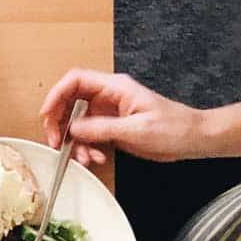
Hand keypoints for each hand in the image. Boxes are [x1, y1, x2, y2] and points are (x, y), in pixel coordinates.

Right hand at [40, 68, 205, 166]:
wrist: (193, 139)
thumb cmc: (174, 128)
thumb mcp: (136, 129)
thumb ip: (102, 128)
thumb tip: (73, 128)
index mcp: (114, 88)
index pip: (75, 81)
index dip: (56, 95)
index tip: (47, 115)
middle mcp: (108, 98)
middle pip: (69, 103)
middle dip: (59, 123)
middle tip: (58, 143)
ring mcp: (108, 114)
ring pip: (76, 123)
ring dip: (74, 142)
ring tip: (85, 158)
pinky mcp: (111, 129)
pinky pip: (88, 137)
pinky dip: (86, 149)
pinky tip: (96, 159)